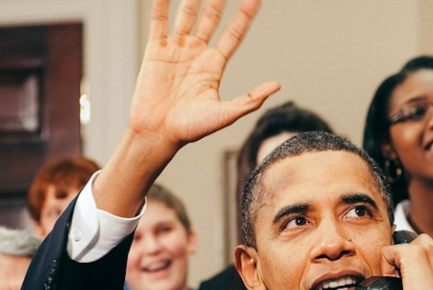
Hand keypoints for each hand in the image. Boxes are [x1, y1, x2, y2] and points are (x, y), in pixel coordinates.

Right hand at [130, 0, 279, 151]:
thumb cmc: (190, 129)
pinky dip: (162, 5)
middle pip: (211, 18)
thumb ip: (250, 99)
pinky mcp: (155, 51)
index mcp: (214, 66)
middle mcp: (196, 54)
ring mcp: (176, 50)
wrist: (157, 134)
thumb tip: (276, 86)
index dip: (244, 15)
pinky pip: (159, 22)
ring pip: (187, 15)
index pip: (233, 33)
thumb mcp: (224, 114)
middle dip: (219, 0)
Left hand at [380, 233, 432, 289]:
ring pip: (397, 248)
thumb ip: (423, 273)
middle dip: (400, 261)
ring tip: (400, 283)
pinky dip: (385, 267)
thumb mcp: (432, 285)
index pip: (417, 249)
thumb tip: (406, 273)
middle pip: (406, 246)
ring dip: (393, 264)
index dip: (407, 265)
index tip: (408, 281)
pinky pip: (387, 252)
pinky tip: (396, 282)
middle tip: (402, 281)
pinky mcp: (413, 254)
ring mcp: (426, 250)